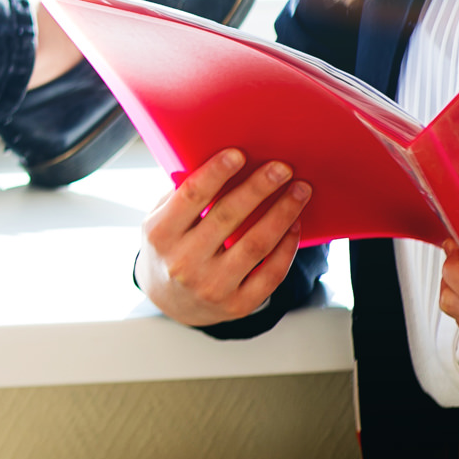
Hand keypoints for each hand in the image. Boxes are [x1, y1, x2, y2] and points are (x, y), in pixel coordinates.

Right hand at [138, 149, 311, 325]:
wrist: (170, 302)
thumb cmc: (169, 248)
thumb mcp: (159, 221)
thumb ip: (182, 195)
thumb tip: (221, 161)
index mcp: (160, 235)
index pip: (191, 196)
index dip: (216, 173)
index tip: (239, 154)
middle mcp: (183, 262)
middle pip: (228, 216)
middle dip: (259, 188)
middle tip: (282, 168)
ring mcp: (211, 287)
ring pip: (255, 244)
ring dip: (282, 213)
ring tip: (299, 191)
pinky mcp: (237, 305)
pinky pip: (270, 273)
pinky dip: (286, 247)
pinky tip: (295, 225)